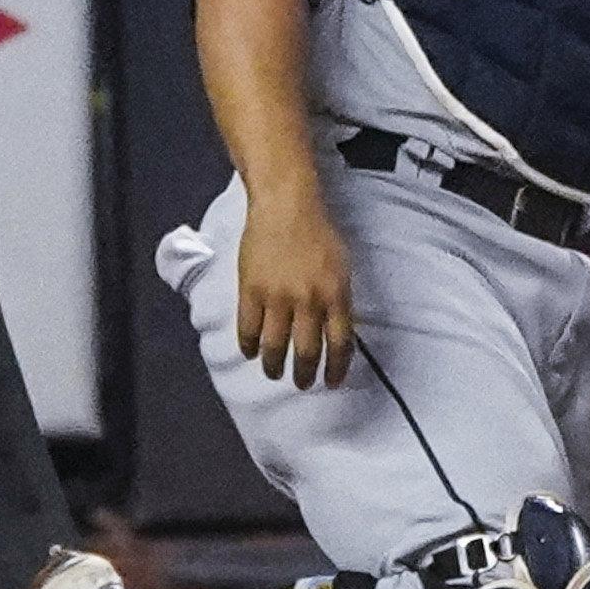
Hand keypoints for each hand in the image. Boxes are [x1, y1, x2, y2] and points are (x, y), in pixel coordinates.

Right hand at [227, 180, 357, 390]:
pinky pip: (248, 330)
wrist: (286, 205)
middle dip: (304, 375)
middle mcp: (308, 301)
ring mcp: (277, 297)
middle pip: (306, 352)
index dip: (336, 369)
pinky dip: (248, 346)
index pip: (339, 344)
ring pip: (274, 347)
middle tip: (301, 383)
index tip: (331, 382)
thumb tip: (336, 332)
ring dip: (274, 366)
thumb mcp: (341, 266)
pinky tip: (250, 352)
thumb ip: (338, 300)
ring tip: (274, 373)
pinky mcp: (251, 291)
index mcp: (335, 295)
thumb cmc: (317, 232)